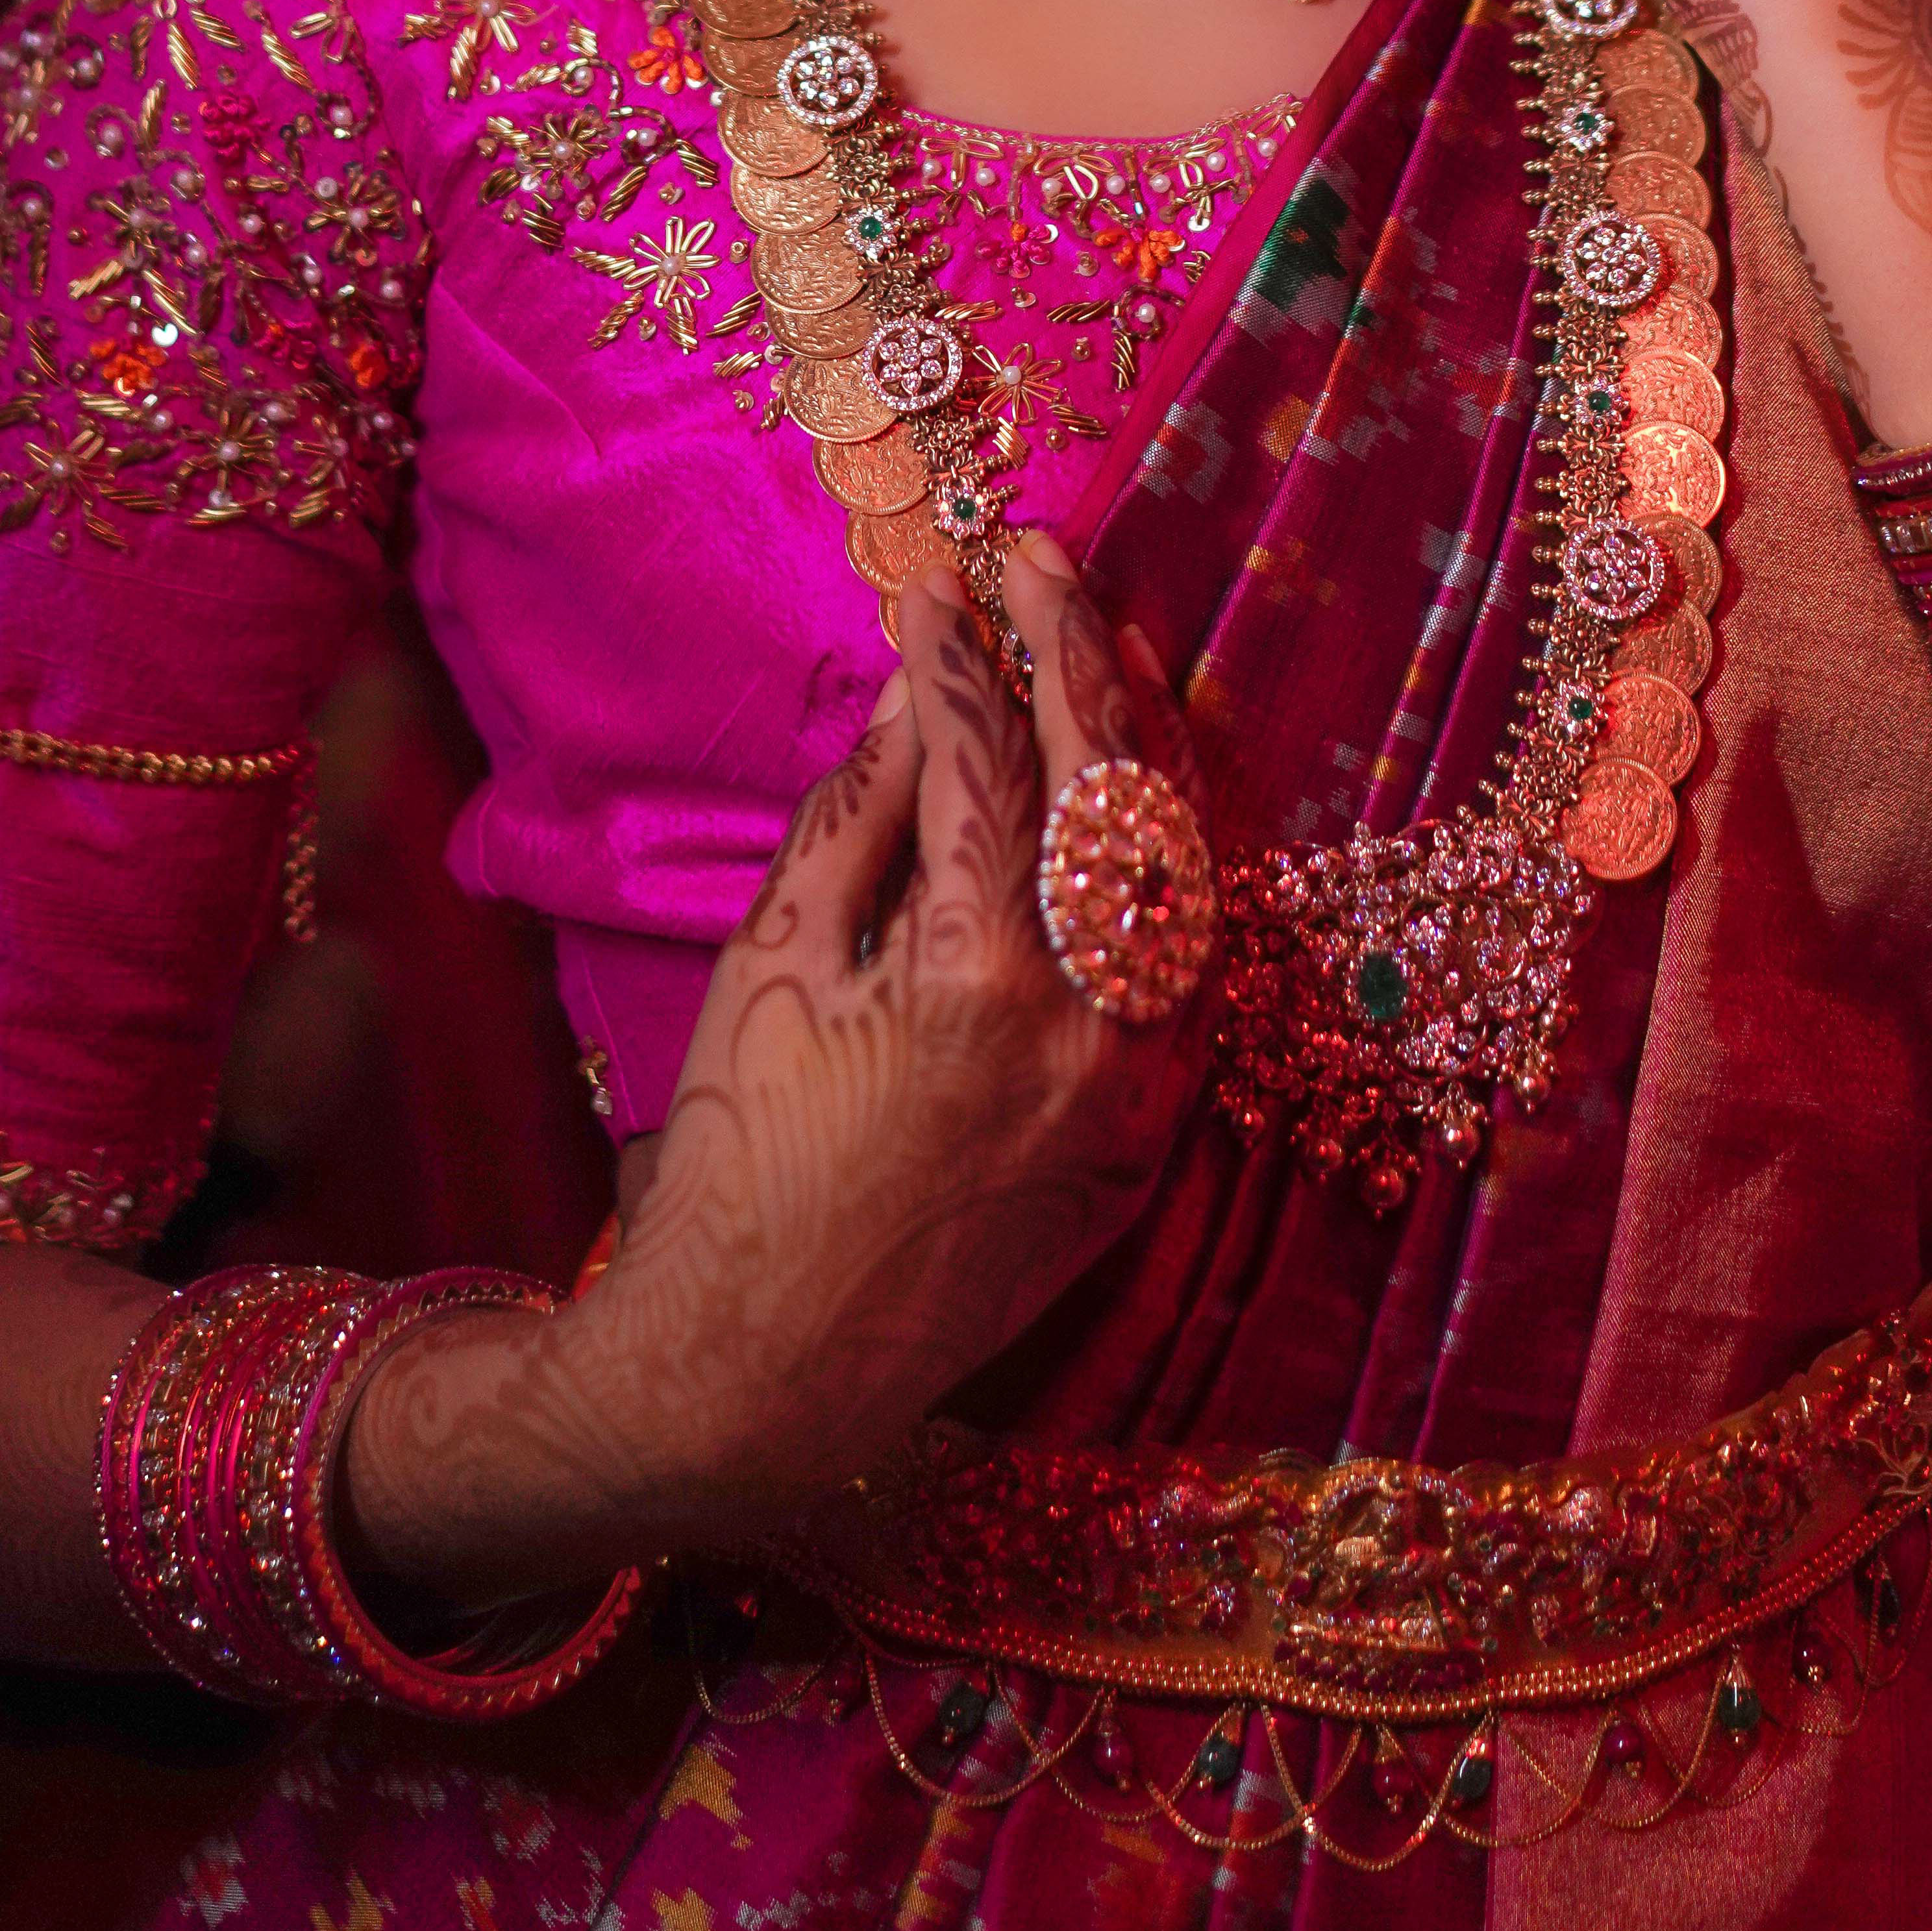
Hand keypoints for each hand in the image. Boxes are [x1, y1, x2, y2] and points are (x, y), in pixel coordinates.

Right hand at [340, 530, 1208, 1592]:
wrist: (764, 1370)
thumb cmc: (737, 1156)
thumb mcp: (772, 961)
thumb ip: (861, 810)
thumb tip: (917, 678)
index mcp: (974, 983)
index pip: (992, 764)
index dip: (964, 655)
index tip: (940, 577)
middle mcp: (1086, 1032)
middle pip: (1113, 792)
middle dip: (1075, 653)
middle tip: (1037, 560)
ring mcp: (1136, 1090)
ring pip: (1182, 871)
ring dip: (1145, 742)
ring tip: (1105, 639)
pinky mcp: (1150, 1136)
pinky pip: (1194, 967)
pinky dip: (1173, 864)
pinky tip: (1142, 787)